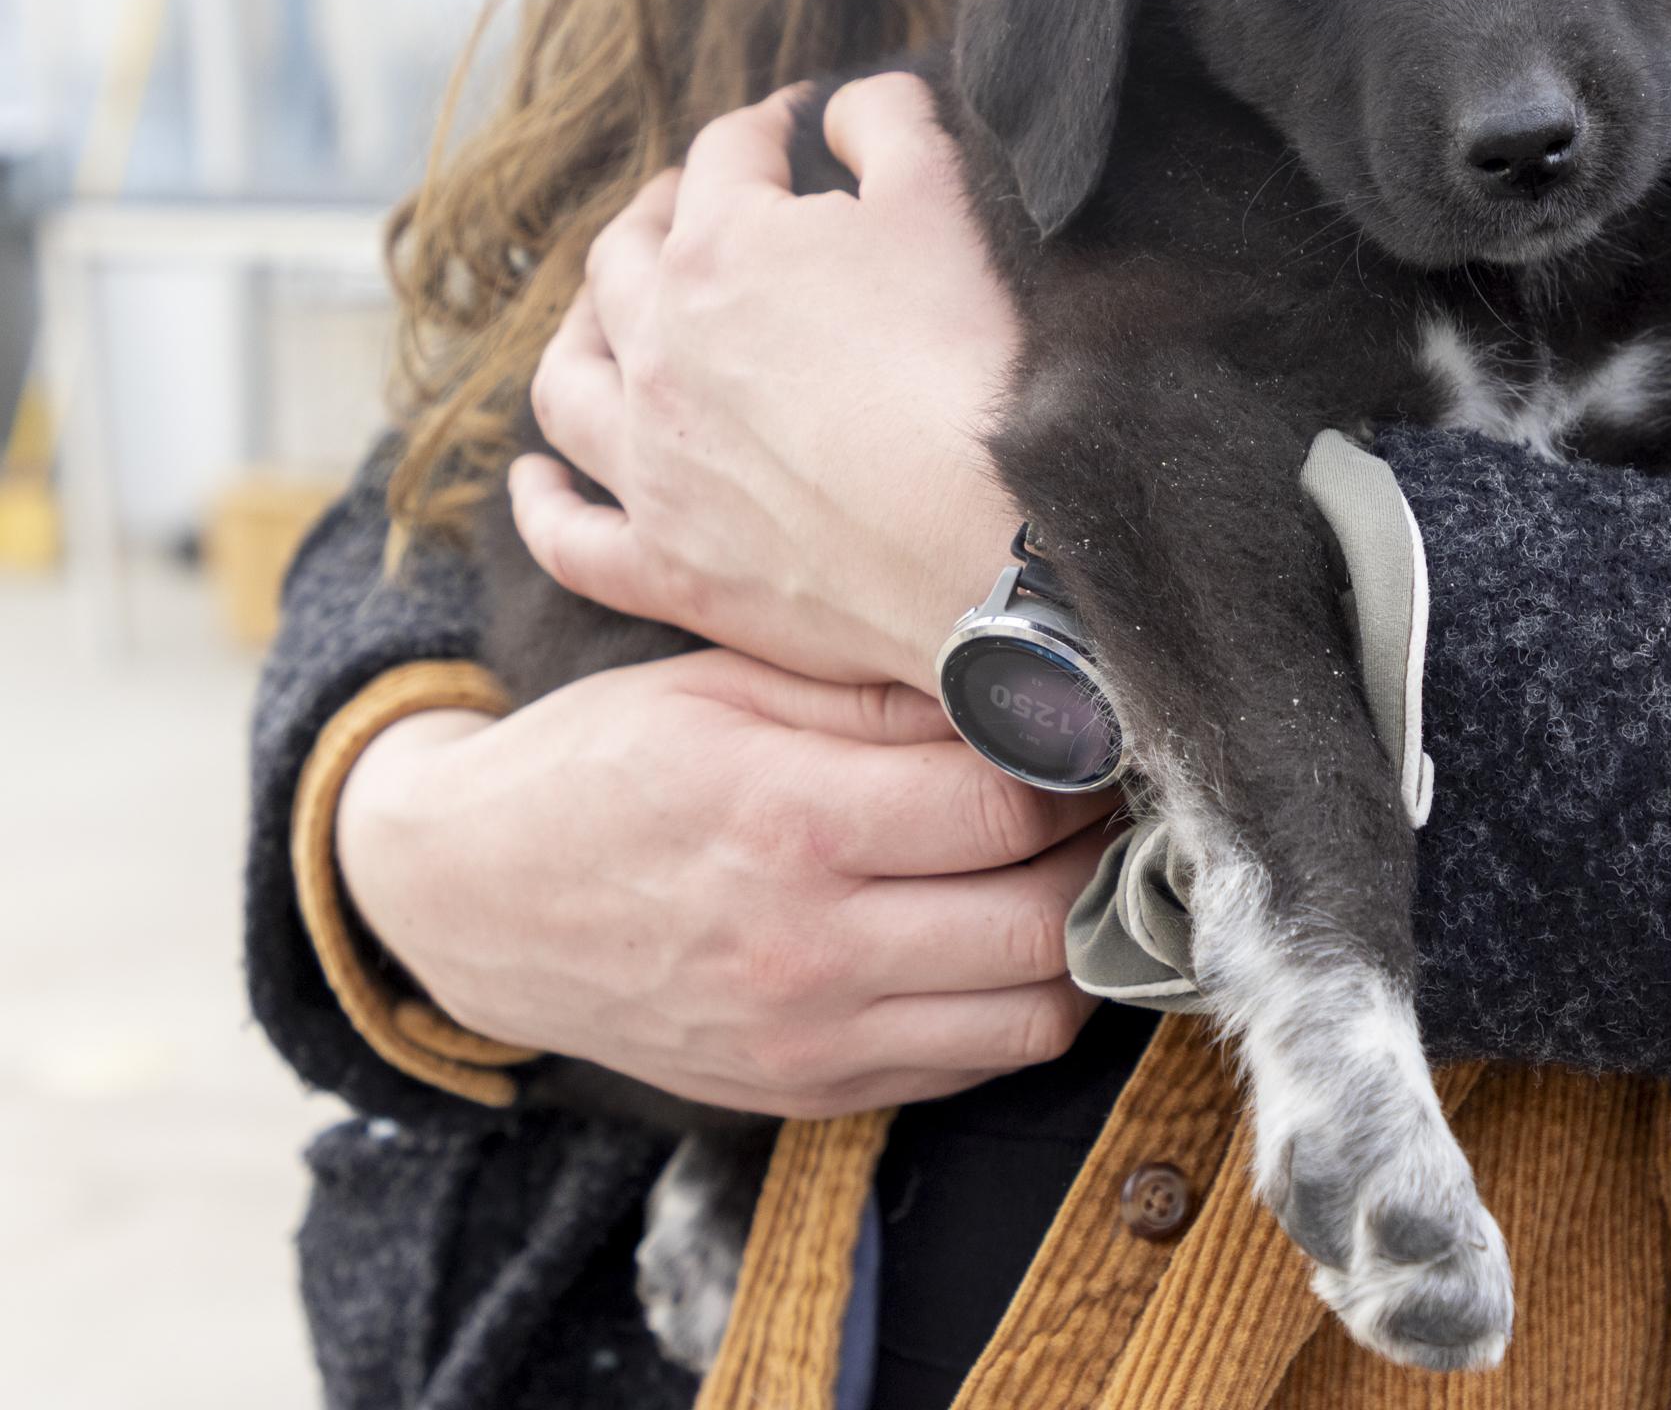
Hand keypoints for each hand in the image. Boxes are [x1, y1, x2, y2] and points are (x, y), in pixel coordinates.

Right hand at [336, 649, 1115, 1116]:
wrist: (466, 897)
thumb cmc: (602, 763)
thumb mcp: (725, 682)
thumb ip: (875, 691)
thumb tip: (1020, 687)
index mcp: (791, 821)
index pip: (1008, 805)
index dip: (1073, 764)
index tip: (1089, 732)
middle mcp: (808, 947)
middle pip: (1042, 918)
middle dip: (1096, 852)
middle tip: (1101, 800)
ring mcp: (811, 1038)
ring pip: (1033, 1015)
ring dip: (1075, 941)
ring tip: (1062, 870)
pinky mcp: (809, 1092)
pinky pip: (972, 1065)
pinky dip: (1013, 1004)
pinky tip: (999, 934)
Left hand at [512, 73, 1016, 689]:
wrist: (983, 540)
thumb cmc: (967, 363)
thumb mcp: (944, 199)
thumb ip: (887, 123)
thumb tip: (843, 107)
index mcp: (719, 248)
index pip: (725, 155)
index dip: (766, 125)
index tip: (798, 122)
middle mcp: (656, 349)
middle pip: (623, 257)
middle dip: (657, 213)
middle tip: (691, 204)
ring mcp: (650, 464)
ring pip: (569, 384)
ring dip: (575, 338)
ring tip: (596, 323)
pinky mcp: (667, 565)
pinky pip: (570, 536)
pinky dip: (541, 506)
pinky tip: (536, 481)